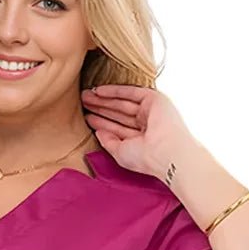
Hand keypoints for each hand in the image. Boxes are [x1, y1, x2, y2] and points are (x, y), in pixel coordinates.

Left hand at [81, 85, 198, 178]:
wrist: (165, 152)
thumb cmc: (145, 158)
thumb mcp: (120, 153)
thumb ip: (109, 142)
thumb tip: (98, 132)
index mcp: (142, 139)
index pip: (118, 127)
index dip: (102, 122)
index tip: (87, 118)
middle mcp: (147, 124)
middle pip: (119, 113)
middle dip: (100, 107)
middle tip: (83, 102)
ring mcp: (151, 111)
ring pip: (122, 103)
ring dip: (104, 99)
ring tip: (85, 96)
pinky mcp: (154, 99)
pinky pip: (130, 92)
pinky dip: (114, 91)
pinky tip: (98, 90)